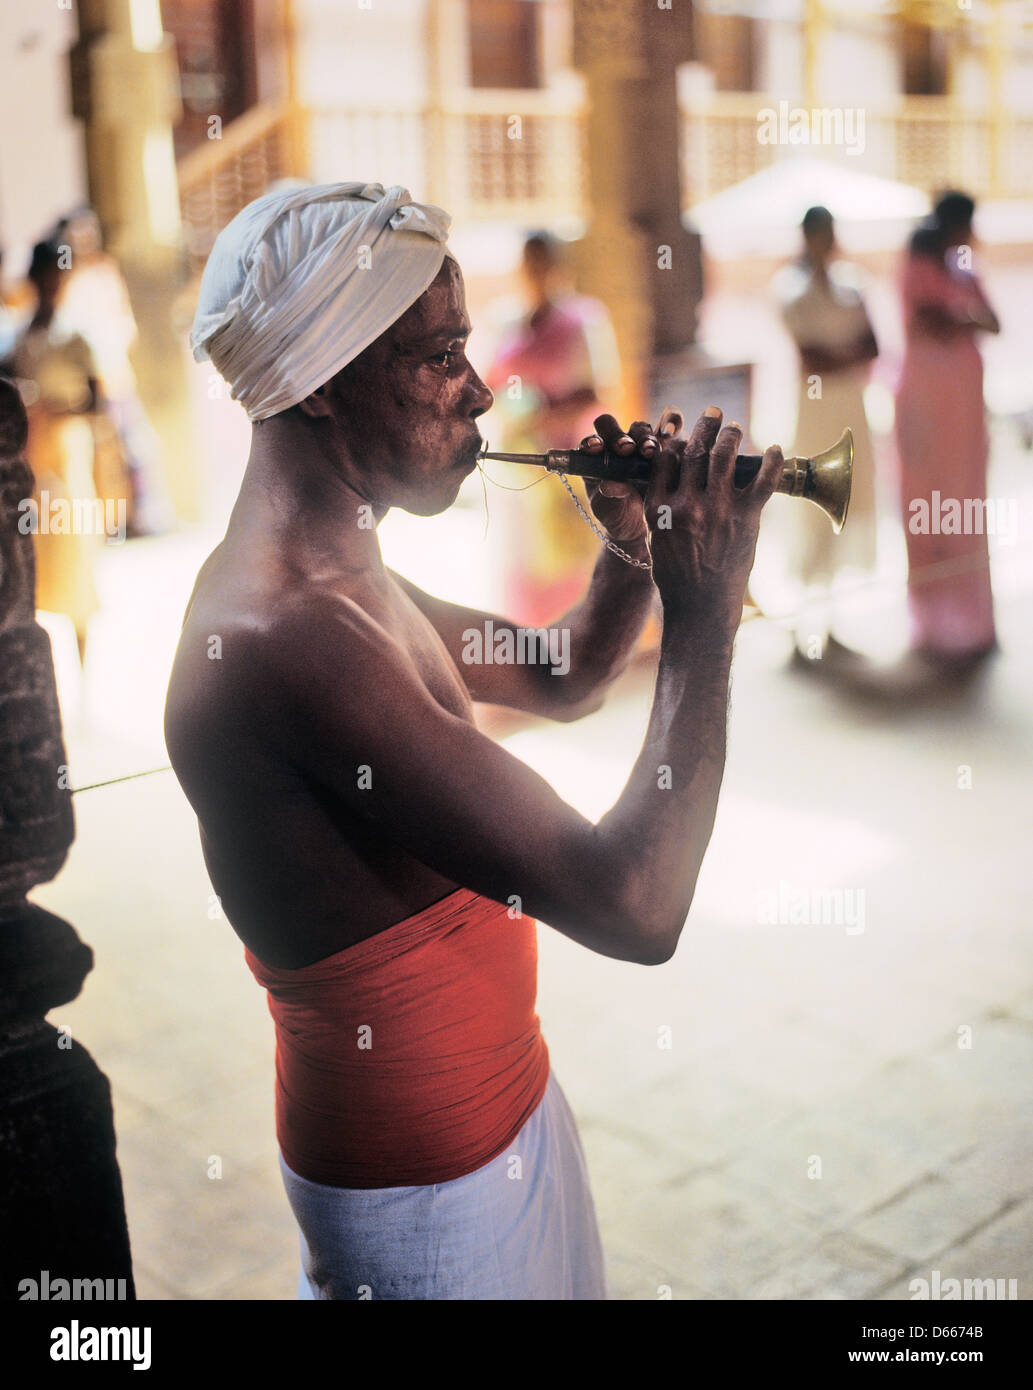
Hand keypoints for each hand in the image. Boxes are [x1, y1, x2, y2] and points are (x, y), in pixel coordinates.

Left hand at [579, 413, 670, 547]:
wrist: (644, 524)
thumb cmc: (619, 515)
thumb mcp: (610, 511)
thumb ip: (608, 498)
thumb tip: (607, 485)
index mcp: (595, 459)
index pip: (590, 442)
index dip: (592, 442)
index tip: (596, 449)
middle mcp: (616, 445)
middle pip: (613, 427)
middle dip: (619, 437)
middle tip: (627, 449)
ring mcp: (640, 442)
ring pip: (640, 428)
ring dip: (644, 438)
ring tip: (650, 452)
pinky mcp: (664, 443)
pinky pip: (669, 426)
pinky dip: (672, 422)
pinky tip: (674, 429)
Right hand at [644, 406, 782, 619]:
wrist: (701, 608)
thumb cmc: (677, 579)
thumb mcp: (658, 541)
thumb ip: (664, 510)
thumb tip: (674, 485)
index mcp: (660, 509)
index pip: (665, 459)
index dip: (674, 437)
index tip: (680, 427)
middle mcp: (687, 504)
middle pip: (695, 451)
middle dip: (705, 426)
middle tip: (713, 413)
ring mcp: (718, 509)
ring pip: (725, 457)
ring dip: (732, 435)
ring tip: (735, 427)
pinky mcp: (746, 518)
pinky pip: (764, 480)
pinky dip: (773, 461)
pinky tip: (776, 449)